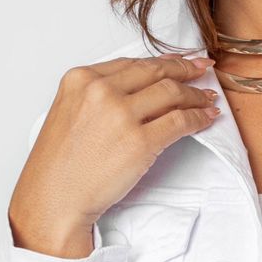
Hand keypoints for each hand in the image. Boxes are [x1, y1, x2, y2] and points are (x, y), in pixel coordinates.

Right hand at [9, 53, 218, 255]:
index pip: (133, 63)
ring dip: (195, 95)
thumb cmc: (60, 165)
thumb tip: (143, 86)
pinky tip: (206, 118)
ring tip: (207, 99)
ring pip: (173, 93)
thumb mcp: (70, 112)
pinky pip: (181, 122)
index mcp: (80, 79)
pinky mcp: (140, 142)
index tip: (178, 61)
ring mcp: (122, 115)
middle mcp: (101, 91)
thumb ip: (100, 95)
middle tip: (202, 70)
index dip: (162, 61)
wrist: (54, 199)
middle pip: (155, 72)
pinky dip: (198, 118)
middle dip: (185, 69)